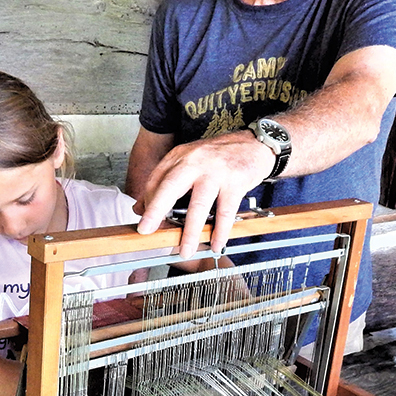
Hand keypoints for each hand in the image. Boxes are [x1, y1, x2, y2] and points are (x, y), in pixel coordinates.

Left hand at [135, 131, 273, 257]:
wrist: (255, 144)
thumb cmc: (220, 157)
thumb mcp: (189, 162)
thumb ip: (165, 182)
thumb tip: (140, 208)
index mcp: (180, 156)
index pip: (156, 181)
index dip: (149, 204)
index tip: (145, 224)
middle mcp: (195, 161)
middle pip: (170, 187)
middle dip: (156, 211)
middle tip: (146, 231)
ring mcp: (216, 171)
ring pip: (198, 205)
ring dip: (190, 232)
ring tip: (185, 251)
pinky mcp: (235, 182)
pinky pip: (225, 212)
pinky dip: (220, 231)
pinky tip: (216, 244)